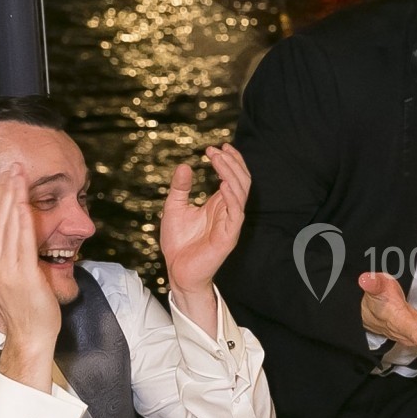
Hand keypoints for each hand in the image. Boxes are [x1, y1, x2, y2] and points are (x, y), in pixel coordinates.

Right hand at [0, 167, 58, 387]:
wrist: (29, 334)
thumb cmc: (21, 305)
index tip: (2, 175)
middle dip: (3, 190)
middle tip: (10, 165)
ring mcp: (2, 270)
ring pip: (6, 225)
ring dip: (12, 197)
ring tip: (17, 174)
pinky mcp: (20, 275)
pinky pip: (20, 241)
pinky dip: (21, 219)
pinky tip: (23, 202)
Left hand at [161, 142, 248, 298]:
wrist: (177, 270)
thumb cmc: (178, 242)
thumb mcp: (174, 208)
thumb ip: (181, 188)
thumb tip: (184, 166)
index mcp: (219, 204)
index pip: (233, 177)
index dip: (229, 161)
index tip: (215, 147)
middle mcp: (228, 211)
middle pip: (241, 180)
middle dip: (231, 162)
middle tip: (215, 150)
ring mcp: (230, 223)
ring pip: (241, 193)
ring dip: (231, 173)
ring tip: (218, 159)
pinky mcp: (229, 236)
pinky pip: (236, 213)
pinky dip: (232, 196)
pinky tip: (223, 183)